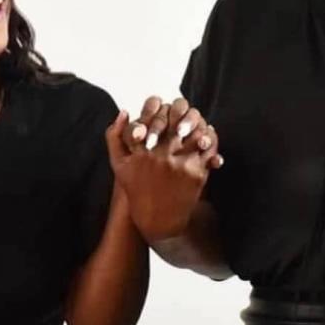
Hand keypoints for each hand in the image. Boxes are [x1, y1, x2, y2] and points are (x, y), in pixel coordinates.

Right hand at [105, 97, 223, 241]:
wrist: (158, 220)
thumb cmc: (136, 189)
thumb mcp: (118, 164)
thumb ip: (115, 136)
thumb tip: (125, 111)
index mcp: (141, 149)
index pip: (151, 115)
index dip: (157, 106)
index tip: (161, 105)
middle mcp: (161, 154)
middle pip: (175, 119)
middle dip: (179, 112)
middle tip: (182, 108)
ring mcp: (180, 163)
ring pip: (194, 131)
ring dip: (197, 124)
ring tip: (195, 121)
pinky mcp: (197, 173)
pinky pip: (208, 149)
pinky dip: (209, 139)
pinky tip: (205, 136)